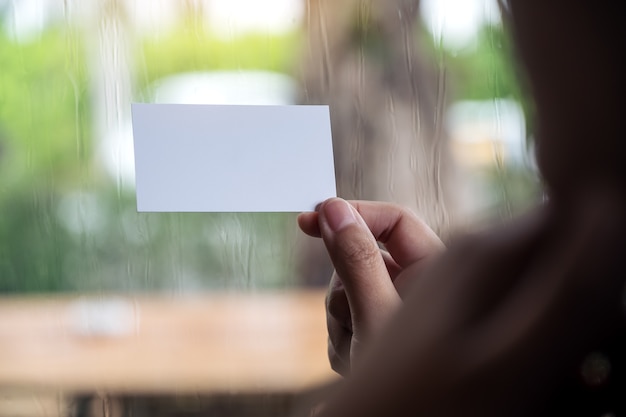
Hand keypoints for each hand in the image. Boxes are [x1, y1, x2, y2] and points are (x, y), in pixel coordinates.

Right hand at [298, 198, 443, 374]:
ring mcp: (392, 308)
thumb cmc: (416, 380)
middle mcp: (416, 286)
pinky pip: (339, 316)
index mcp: (437, 271)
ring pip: (344, 289)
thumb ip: (356, 260)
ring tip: (358, 350)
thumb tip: (331, 210)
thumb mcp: (379, 316)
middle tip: (348, 313)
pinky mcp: (372, 327)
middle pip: (361, 256)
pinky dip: (339, 338)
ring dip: (339, 318)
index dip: (352, 214)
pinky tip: (355, 360)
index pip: (393, 222)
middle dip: (343, 285)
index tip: (310, 217)